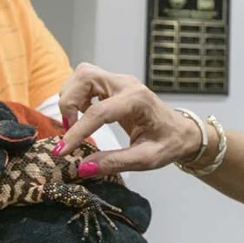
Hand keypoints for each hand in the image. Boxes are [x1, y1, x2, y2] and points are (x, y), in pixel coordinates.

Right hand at [56, 63, 199, 174]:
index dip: (76, 132)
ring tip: (75, 123)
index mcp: (138, 101)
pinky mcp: (114, 84)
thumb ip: (114, 162)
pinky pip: (86, 81)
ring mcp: (120, 81)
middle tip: (69, 129)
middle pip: (85, 77)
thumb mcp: (146, 160)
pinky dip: (77, 96)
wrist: (182, 132)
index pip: (98, 112)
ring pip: (83, 75)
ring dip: (70, 98)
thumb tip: (82, 168)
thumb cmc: (168, 144)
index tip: (61, 151)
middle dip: (68, 102)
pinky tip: (82, 115)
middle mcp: (127, 84)